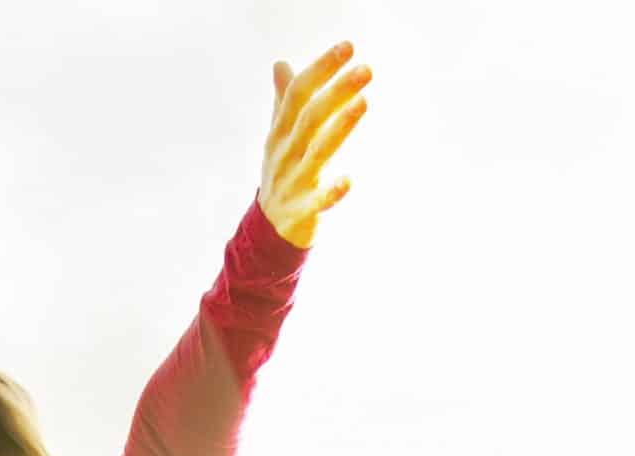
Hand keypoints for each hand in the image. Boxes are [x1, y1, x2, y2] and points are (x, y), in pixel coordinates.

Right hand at [260, 41, 370, 248]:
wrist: (268, 231)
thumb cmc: (281, 175)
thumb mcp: (277, 137)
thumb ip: (282, 101)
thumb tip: (280, 64)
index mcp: (280, 133)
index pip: (298, 93)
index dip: (321, 69)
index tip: (348, 47)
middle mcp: (285, 154)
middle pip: (310, 117)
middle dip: (337, 91)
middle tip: (366, 69)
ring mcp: (293, 182)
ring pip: (316, 152)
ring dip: (339, 128)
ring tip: (363, 103)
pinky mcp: (302, 212)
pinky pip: (317, 202)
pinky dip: (332, 193)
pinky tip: (349, 181)